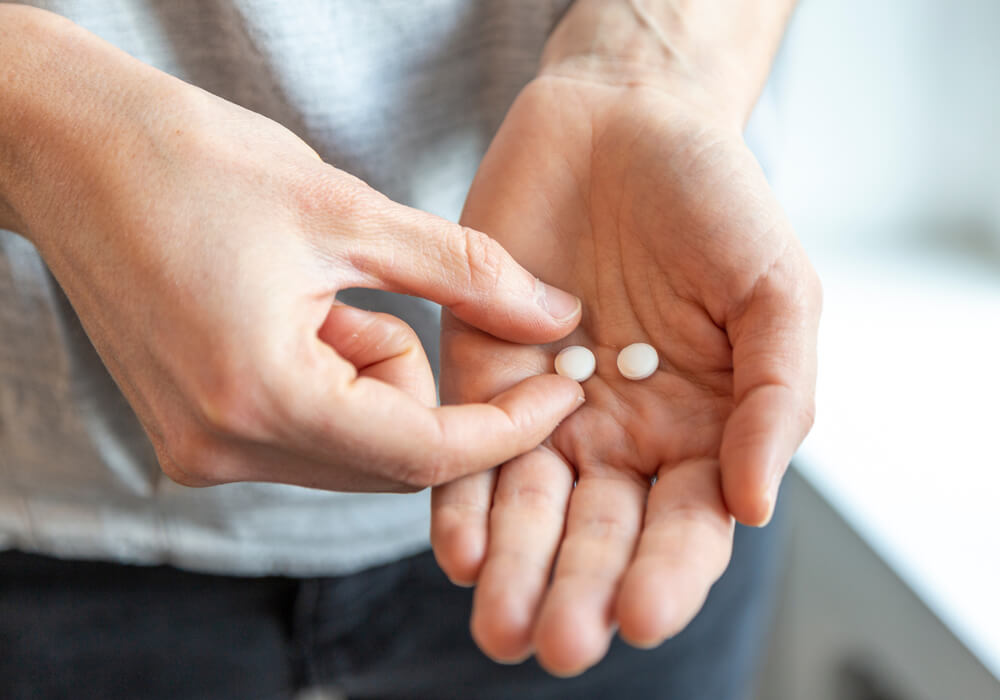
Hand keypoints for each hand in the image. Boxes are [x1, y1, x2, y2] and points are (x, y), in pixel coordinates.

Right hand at [0, 9, 584, 492]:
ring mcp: (199, 451)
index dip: (507, 430)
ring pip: (352, 448)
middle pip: (390, 461)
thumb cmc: (197, 163)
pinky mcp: (193, 436)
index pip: (423, 455)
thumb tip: (558, 316)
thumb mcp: (350, 212)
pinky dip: (333, 385)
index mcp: (260, 397)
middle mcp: (222, 449)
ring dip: (371, 380)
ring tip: (319, 295)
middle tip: (383, 296)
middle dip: (421, 386)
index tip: (563, 390)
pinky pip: (307, 436)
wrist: (73, 151)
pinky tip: (294, 316)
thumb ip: (468, 274)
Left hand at [432, 76, 819, 673]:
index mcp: (700, 430)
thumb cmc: (714, 201)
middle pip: (599, 534)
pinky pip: (465, 447)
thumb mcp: (775, 290)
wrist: (623, 121)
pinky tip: (460, 547)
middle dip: (578, 590)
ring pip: (528, 508)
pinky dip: (461, 498)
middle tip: (558, 644)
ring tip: (501, 624)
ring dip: (515, 569)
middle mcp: (620, 435)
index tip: (639, 612)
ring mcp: (547, 410)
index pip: (685, 527)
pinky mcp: (480, 372)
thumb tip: (755, 505)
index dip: (666, 574)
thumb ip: (776, 396)